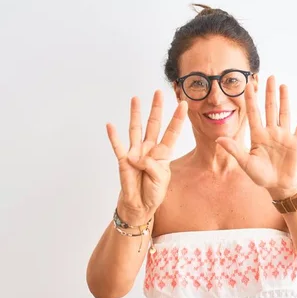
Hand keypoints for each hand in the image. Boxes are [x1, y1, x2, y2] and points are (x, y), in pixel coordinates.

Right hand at [106, 90, 186, 221]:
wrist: (140, 205)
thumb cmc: (153, 192)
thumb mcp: (161, 179)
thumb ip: (152, 166)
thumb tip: (136, 157)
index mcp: (163, 154)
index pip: (172, 132)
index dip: (178, 119)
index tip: (184, 104)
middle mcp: (150, 149)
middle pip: (154, 124)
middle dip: (156, 108)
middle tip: (158, 92)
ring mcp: (136, 153)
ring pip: (136, 129)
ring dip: (136, 114)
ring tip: (136, 98)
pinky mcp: (124, 160)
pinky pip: (118, 146)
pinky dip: (114, 137)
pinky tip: (110, 125)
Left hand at [215, 76, 296, 199]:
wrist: (278, 185)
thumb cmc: (261, 176)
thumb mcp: (246, 163)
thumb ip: (234, 150)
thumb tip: (218, 140)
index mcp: (258, 136)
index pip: (253, 113)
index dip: (251, 100)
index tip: (248, 85)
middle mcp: (271, 132)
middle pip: (270, 109)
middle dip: (269, 93)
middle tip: (269, 77)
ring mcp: (284, 136)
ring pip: (284, 114)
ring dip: (284, 100)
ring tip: (283, 85)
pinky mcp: (296, 143)